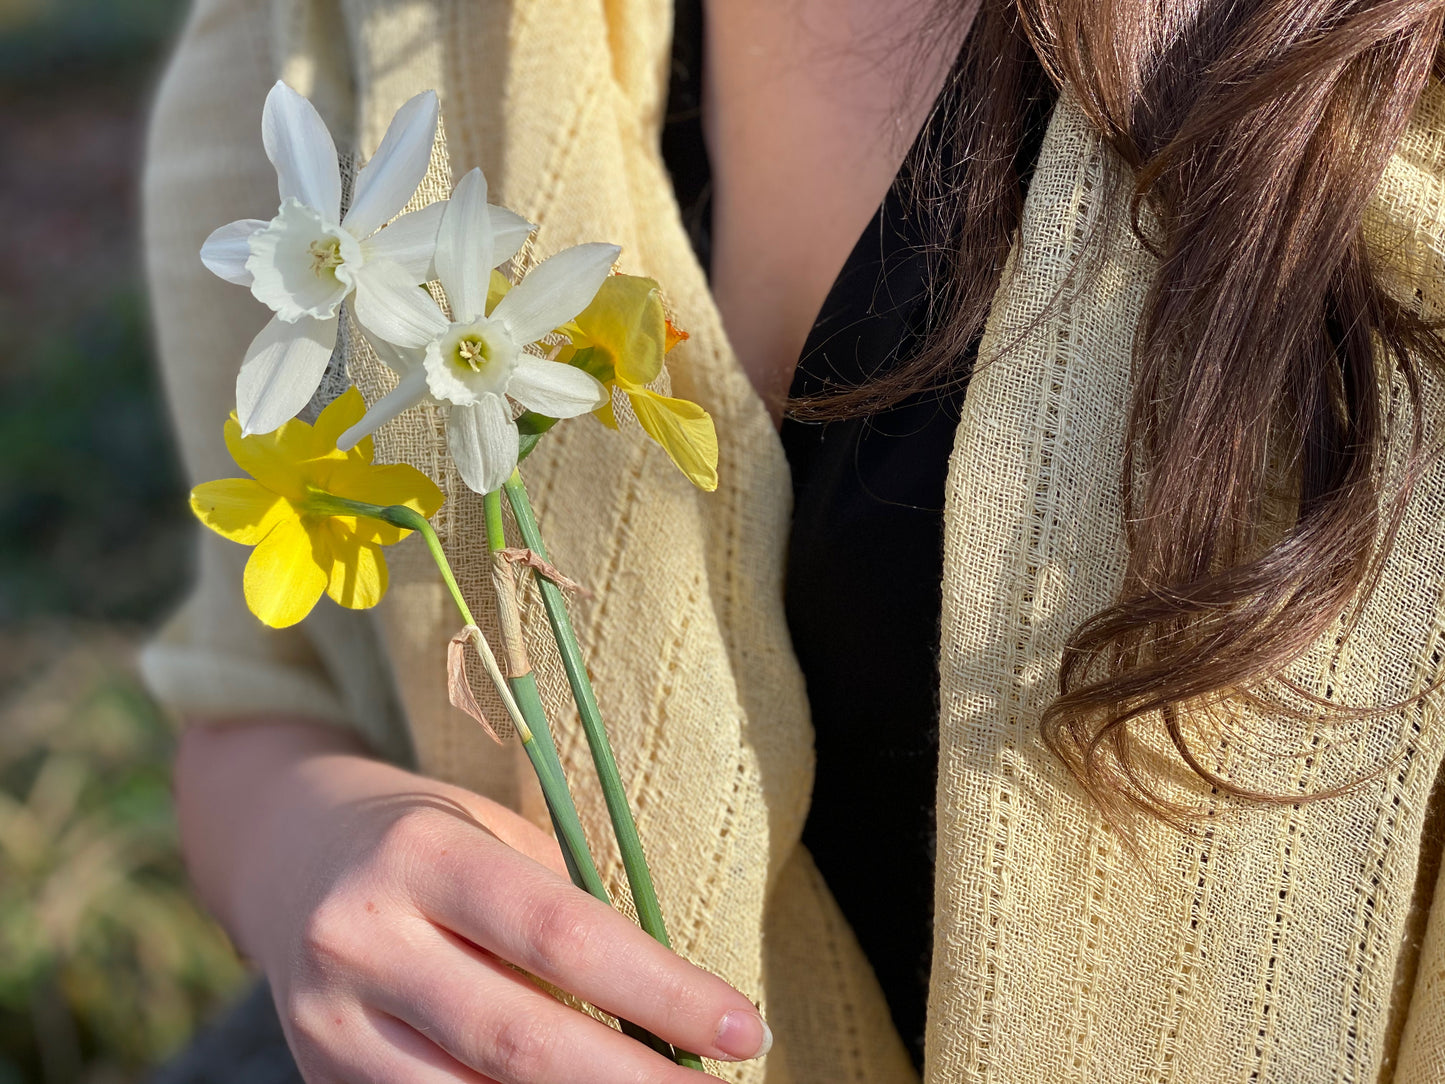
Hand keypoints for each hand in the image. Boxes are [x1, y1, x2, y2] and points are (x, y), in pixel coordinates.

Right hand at [175, 720, 771, 1082]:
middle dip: (633, 1082)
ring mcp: (329, 1022)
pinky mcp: (320, 1076)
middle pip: (520, 1039)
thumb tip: (671, 1010)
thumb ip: (564, 911)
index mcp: (422, 854)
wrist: (288, 852)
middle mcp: (364, 939)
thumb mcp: (493, 836)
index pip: (561, 934)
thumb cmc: (426, 836)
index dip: (660, 991)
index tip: (743, 1026)